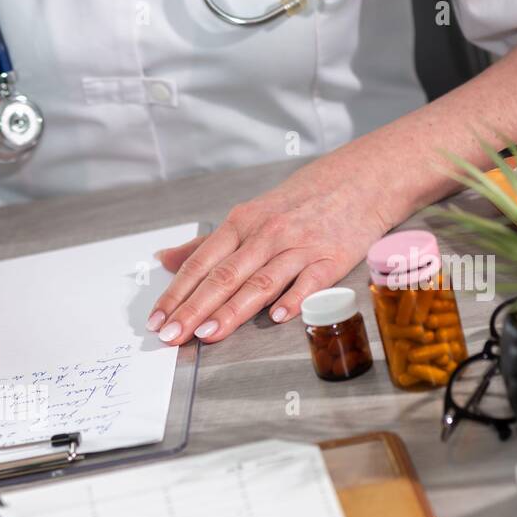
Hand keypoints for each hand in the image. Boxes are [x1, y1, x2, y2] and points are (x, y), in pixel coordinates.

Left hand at [147, 160, 392, 344]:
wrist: (358, 180)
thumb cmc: (297, 204)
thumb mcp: (247, 216)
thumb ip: (206, 245)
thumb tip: (165, 260)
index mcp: (240, 224)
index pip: (200, 264)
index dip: (176, 294)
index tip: (157, 321)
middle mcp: (265, 235)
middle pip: (223, 277)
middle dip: (194, 309)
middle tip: (172, 336)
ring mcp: (298, 247)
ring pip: (260, 282)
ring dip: (232, 310)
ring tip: (208, 334)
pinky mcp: (331, 258)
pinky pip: (311, 280)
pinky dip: (295, 298)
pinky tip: (278, 317)